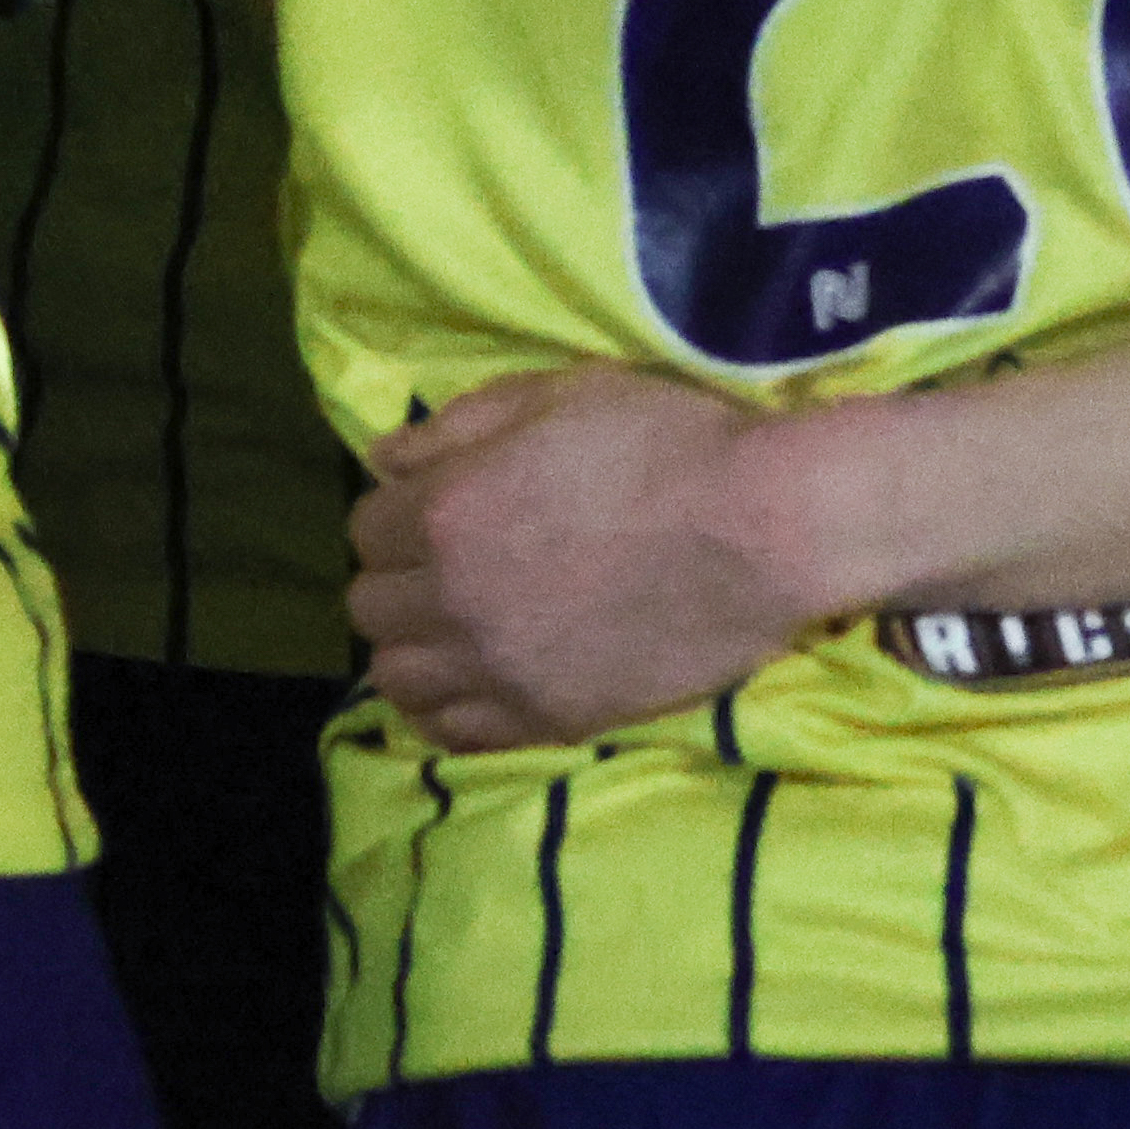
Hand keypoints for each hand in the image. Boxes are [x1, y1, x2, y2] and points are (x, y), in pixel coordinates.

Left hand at [354, 366, 829, 751]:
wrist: (764, 527)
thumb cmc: (666, 441)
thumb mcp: (557, 394)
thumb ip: (456, 425)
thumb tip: (383, 457)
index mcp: (446, 513)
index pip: (365, 526)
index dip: (399, 512)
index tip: (438, 505)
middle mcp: (454, 601)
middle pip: (370, 608)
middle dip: (398, 580)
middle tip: (447, 565)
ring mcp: (499, 670)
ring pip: (397, 679)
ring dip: (413, 649)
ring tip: (456, 628)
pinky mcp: (548, 719)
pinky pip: (455, 734)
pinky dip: (447, 709)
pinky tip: (475, 681)